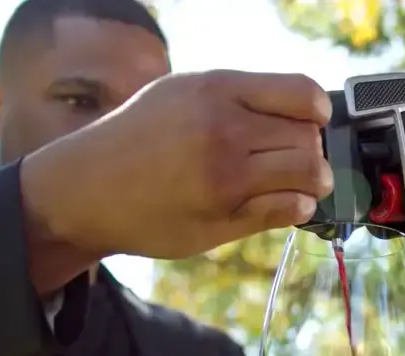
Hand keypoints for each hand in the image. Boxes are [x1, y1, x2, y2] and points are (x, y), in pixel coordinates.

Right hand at [20, 70, 333, 259]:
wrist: (87, 189)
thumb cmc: (140, 137)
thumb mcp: (182, 94)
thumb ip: (239, 98)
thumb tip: (303, 110)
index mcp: (216, 90)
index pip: (302, 93)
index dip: (317, 110)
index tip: (314, 120)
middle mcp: (223, 130)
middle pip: (309, 138)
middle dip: (313, 149)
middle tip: (302, 158)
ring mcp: (226, 176)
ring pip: (307, 173)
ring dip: (315, 181)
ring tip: (306, 183)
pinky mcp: (225, 217)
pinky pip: (288, 209)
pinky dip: (299, 206)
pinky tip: (289, 203)